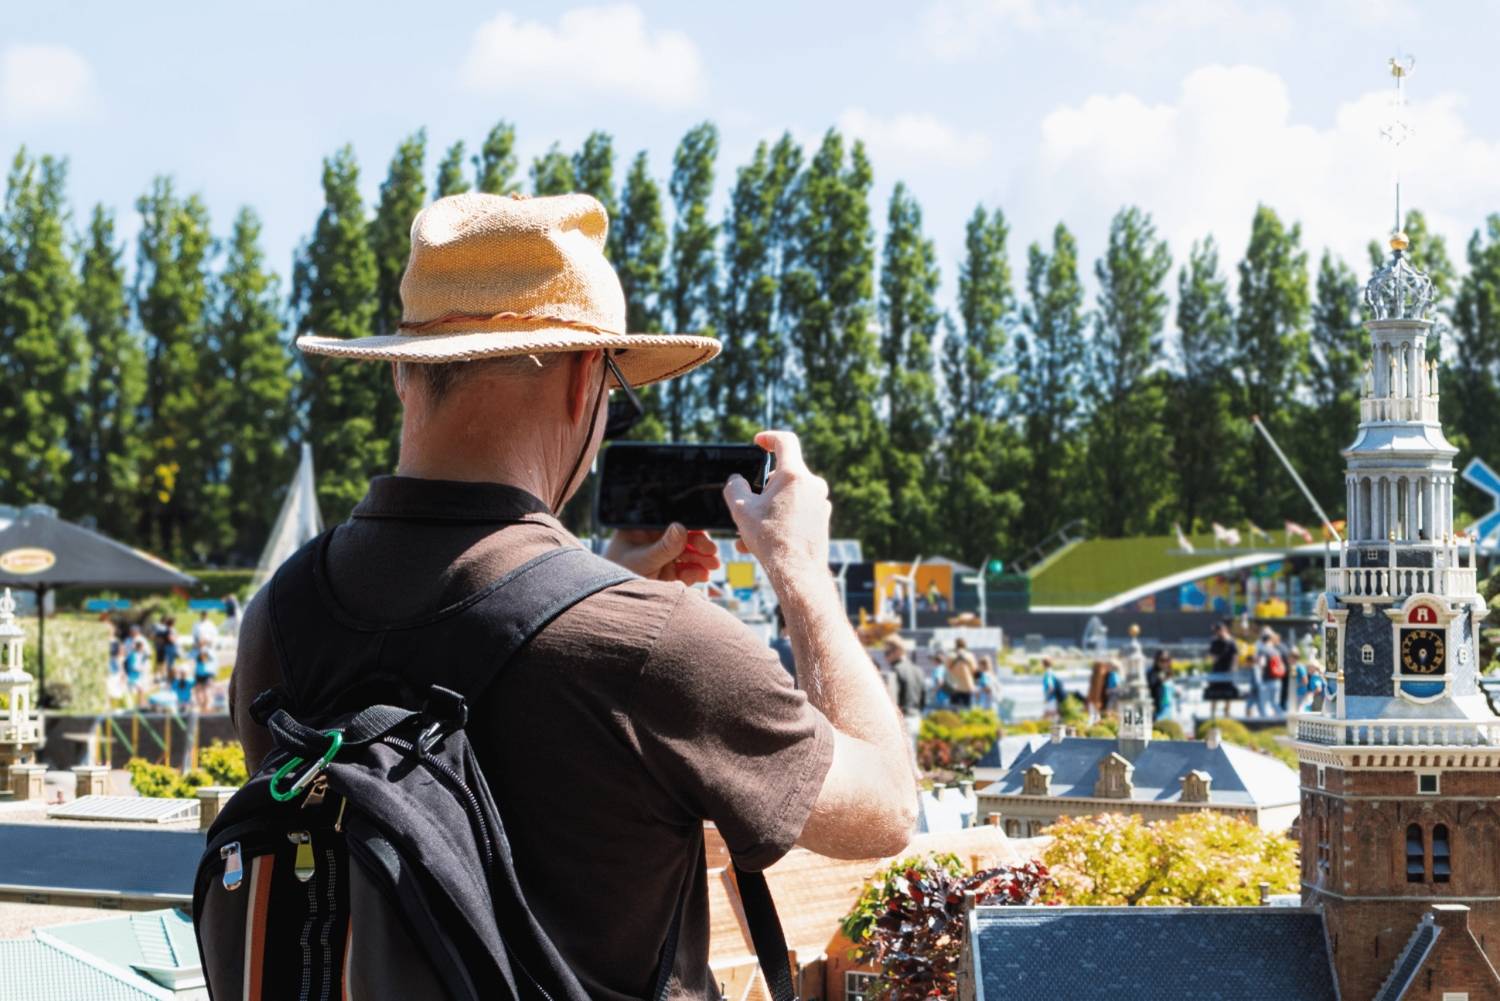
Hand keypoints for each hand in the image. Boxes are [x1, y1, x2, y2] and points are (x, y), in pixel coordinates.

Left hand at [604, 524, 719, 584]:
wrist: (616, 603)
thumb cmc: (618, 575)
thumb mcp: (641, 560)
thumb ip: (662, 547)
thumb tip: (681, 528)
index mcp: (644, 528)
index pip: (670, 520)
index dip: (689, 524)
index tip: (703, 531)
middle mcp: (656, 539)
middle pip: (685, 536)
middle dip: (700, 544)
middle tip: (710, 551)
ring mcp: (664, 555)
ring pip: (689, 553)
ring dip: (702, 559)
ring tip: (712, 566)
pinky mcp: (670, 572)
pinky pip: (687, 570)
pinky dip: (696, 573)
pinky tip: (702, 576)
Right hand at [723, 430, 829, 583]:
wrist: (797, 572)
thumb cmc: (770, 540)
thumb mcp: (742, 510)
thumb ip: (735, 487)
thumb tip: (736, 480)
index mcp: (794, 475)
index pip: (785, 441)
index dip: (769, 438)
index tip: (758, 442)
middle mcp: (813, 485)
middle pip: (784, 474)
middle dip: (763, 488)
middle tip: (748, 506)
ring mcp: (820, 502)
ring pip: (789, 496)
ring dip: (769, 508)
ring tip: (750, 532)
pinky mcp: (822, 519)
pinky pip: (798, 510)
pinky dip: (782, 518)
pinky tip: (766, 539)